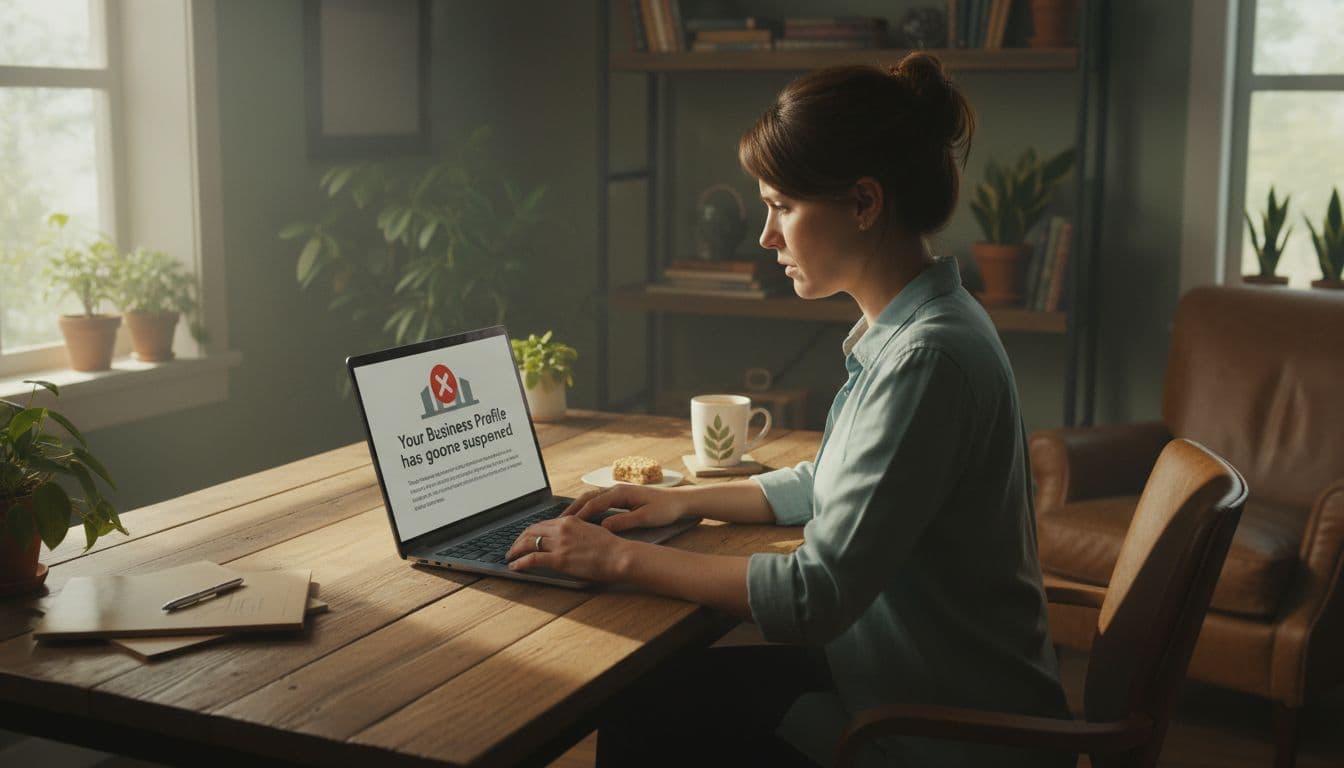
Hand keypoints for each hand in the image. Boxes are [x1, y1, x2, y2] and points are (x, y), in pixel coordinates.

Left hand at [506, 516, 631, 581]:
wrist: (619, 556)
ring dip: (515, 550)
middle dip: (518, 540)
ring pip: (528, 543)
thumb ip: (576, 531)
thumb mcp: (591, 530)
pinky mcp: (559, 559)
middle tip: (513, 548)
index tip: (525, 539)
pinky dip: (520, 562)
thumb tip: (567, 539)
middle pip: (531, 531)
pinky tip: (515, 566)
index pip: (542, 524)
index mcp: (569, 520)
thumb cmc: (611, 547)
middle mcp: (561, 528)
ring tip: (510, 557)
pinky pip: (532, 559)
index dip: (530, 532)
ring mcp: (559, 543)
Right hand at [562, 485, 692, 532]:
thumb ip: (624, 521)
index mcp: (622, 492)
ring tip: (564, 521)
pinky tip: (583, 518)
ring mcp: (619, 492)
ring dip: (577, 508)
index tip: (565, 526)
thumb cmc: (666, 509)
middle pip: (588, 497)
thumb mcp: (646, 517)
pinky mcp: (622, 497)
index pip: (594, 503)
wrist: (681, 500)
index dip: (579, 515)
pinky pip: (599, 501)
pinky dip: (587, 508)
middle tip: (556, 522)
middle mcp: (617, 489)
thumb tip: (603, 527)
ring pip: (592, 498)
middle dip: (572, 509)